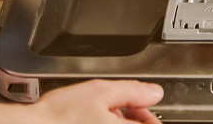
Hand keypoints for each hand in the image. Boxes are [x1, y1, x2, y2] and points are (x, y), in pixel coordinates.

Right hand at [29, 79, 163, 123]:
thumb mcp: (100, 92)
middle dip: (129, 118)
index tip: (142, 108)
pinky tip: (86, 122)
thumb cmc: (59, 116)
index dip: (149, 115)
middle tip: (117, 108)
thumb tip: (154, 93)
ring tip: (97, 114)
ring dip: (112, 122)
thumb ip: (132, 92)